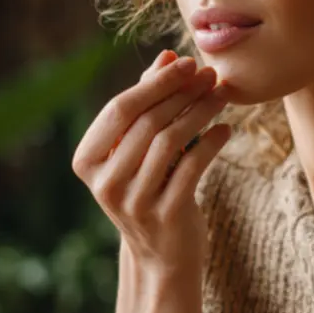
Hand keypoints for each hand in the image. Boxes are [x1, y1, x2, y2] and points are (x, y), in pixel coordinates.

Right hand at [73, 49, 231, 274]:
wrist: (162, 256)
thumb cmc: (149, 189)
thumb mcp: (138, 150)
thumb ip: (148, 103)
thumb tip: (167, 57)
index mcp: (87, 162)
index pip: (120, 109)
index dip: (155, 82)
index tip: (185, 62)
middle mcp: (104, 184)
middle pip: (146, 122)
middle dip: (181, 92)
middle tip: (209, 75)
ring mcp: (133, 203)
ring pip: (171, 141)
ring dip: (200, 112)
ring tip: (221, 96)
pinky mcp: (166, 215)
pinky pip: (193, 166)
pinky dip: (212, 142)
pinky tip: (226, 129)